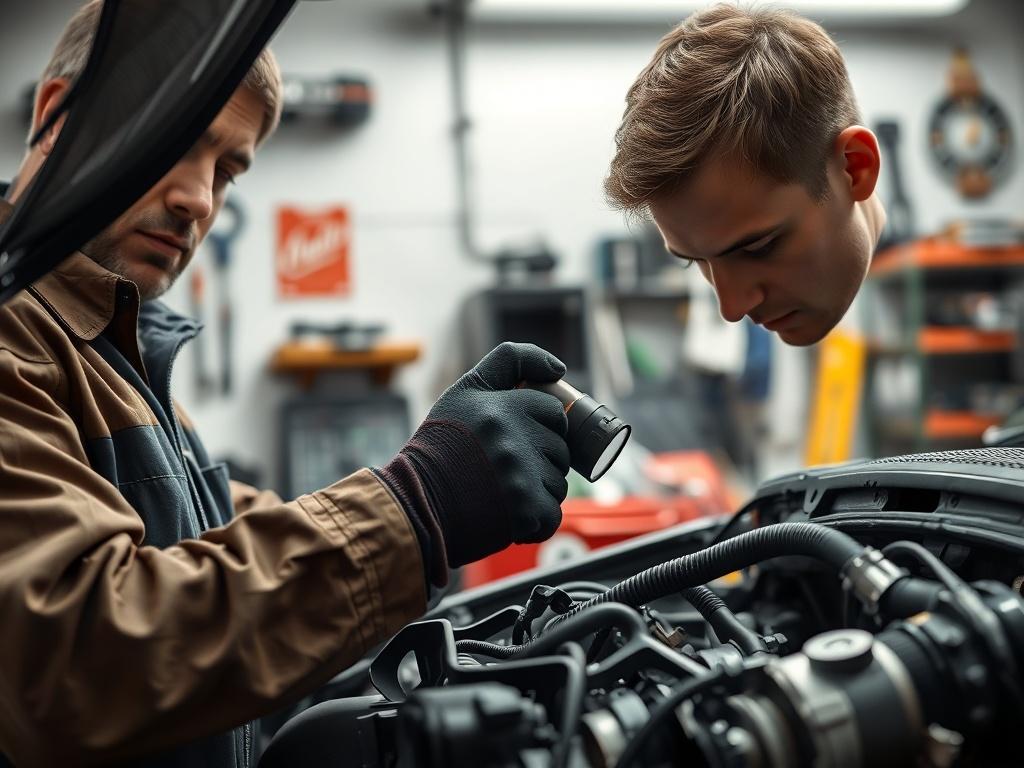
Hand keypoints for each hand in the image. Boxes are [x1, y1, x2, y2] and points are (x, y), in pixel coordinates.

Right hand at [378, 342, 570, 570]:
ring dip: (539, 489)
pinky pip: (553, 513)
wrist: (417, 501)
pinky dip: (537, 518)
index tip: (520, 436)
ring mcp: (520, 474)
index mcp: (498, 406)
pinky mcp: (525, 509)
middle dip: (541, 457)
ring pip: (558, 481)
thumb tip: (559, 368)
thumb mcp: (464, 391)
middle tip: (507, 467)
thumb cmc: (441, 446)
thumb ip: (509, 362)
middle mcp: (510, 437)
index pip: (552, 408)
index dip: (541, 423)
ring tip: (504, 489)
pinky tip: (510, 512)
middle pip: (559, 446)